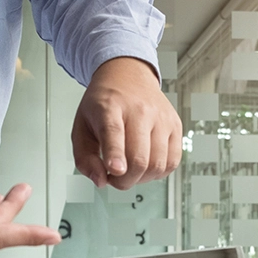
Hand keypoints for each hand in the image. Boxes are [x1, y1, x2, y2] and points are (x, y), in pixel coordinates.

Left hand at [71, 57, 182, 189]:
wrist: (128, 76)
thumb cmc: (103, 104)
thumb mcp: (81, 127)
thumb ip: (85, 158)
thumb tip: (100, 181)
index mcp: (109, 107)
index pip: (114, 132)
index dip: (115, 154)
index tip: (115, 170)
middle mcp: (140, 110)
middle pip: (139, 158)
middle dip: (124, 181)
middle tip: (115, 178)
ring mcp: (161, 117)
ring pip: (157, 164)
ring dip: (141, 179)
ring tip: (129, 170)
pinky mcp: (175, 125)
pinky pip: (172, 162)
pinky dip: (158, 173)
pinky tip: (146, 165)